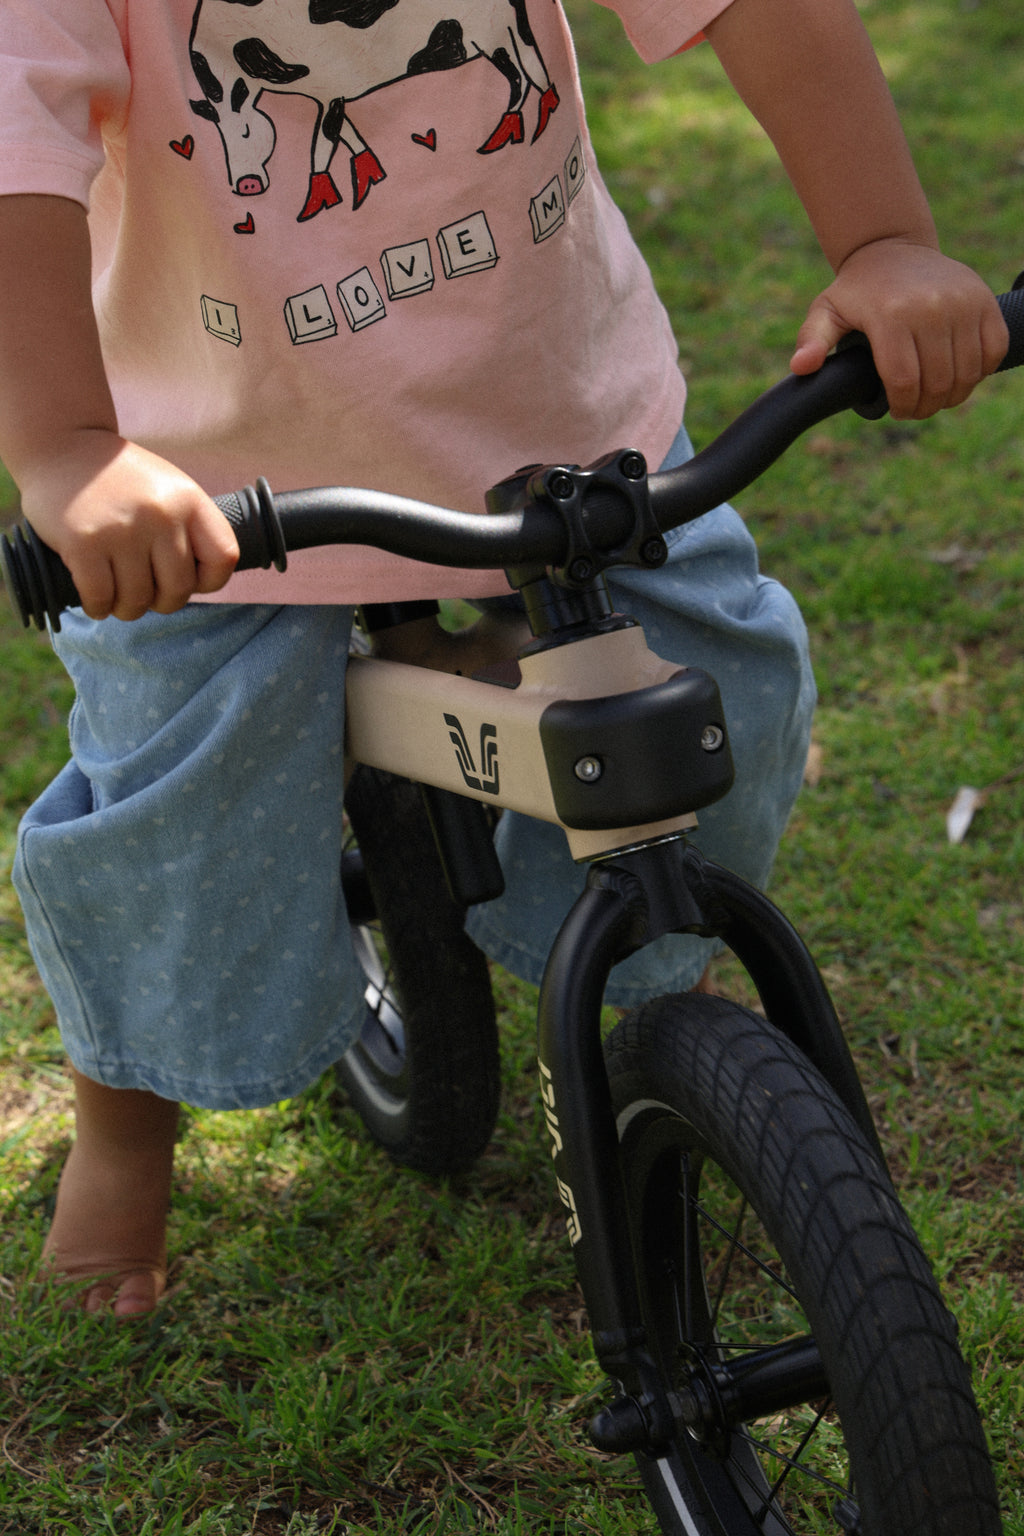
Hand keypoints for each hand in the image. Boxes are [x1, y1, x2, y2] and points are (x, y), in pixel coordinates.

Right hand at [18, 430, 238, 621]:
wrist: (60, 445)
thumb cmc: (120, 480)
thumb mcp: (167, 490)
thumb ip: (188, 529)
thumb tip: (199, 585)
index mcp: (189, 500)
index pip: (223, 558)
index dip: (209, 581)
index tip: (187, 578)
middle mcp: (161, 514)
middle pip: (178, 589)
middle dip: (161, 602)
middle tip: (145, 593)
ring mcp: (122, 529)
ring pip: (137, 600)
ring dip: (126, 608)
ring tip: (117, 597)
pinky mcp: (83, 543)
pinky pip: (100, 598)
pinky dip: (98, 607)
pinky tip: (95, 600)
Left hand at [790, 239, 1008, 418]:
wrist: (893, 249)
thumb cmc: (857, 291)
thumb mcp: (826, 311)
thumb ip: (812, 340)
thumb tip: (801, 367)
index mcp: (891, 314)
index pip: (905, 381)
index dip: (904, 406)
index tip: (899, 410)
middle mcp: (931, 306)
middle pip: (938, 381)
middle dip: (926, 406)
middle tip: (916, 409)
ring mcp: (962, 302)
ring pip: (968, 371)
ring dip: (954, 395)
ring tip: (937, 397)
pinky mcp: (984, 301)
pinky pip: (993, 349)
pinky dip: (980, 371)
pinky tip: (960, 375)